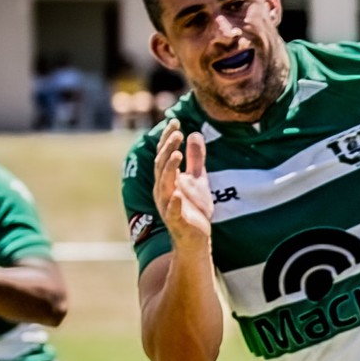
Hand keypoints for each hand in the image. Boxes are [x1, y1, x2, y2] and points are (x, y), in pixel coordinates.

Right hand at [154, 119, 213, 249]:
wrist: (196, 237)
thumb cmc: (194, 208)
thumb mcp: (198, 179)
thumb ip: (195, 158)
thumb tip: (194, 133)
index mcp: (166, 179)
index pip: (164, 155)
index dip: (167, 139)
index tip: (175, 122)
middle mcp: (163, 190)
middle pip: (161, 166)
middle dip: (167, 148)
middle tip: (177, 133)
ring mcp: (167, 206)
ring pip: (164, 185)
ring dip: (169, 169)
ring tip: (176, 154)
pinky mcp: (177, 221)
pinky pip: (172, 211)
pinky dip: (174, 202)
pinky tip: (177, 193)